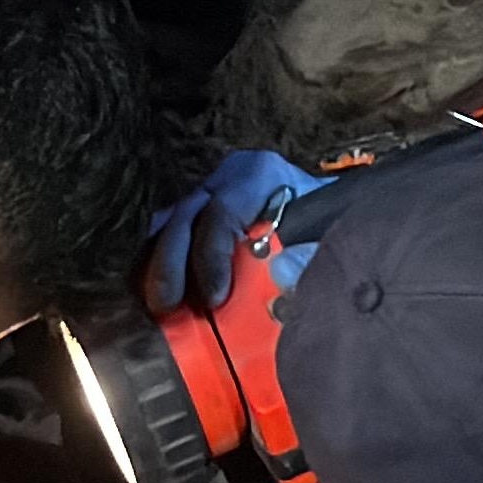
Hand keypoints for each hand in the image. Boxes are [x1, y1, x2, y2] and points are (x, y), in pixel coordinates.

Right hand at [142, 149, 328, 312]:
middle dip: (170, 264)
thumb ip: (310, 256)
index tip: (214, 299)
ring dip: (157, 267)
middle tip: (166, 306)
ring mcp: (207, 197)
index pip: (222, 213)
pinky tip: (153, 295)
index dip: (211, 257)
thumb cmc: (329, 228)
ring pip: (167, 226)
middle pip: (184, 217)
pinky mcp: (195, 218)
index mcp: (259, 175)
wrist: (330, 220)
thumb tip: (282, 273)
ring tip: (156, 307)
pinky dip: (156, 266)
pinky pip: (165, 238)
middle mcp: (226, 180)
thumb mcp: (329, 237)